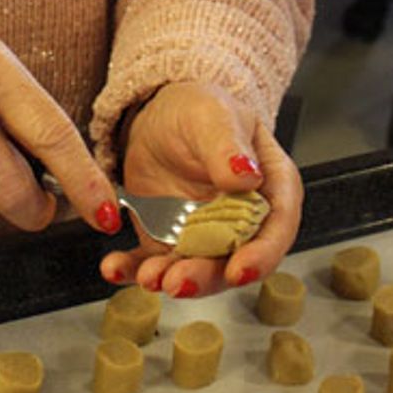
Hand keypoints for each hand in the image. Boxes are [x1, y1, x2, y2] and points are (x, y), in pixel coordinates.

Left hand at [97, 81, 303, 297]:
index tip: (240, 271)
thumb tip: (247, 177)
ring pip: (193, 268)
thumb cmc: (199, 110)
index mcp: (271, 186)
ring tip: (146, 276)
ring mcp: (203, 235)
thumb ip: (229, 147)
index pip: (277, 226)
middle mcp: (242, 220)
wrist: (157, 117)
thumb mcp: (213, 115)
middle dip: (206, 276)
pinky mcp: (167, 242)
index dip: (262, 254)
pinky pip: (151, 262)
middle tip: (179, 282)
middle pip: (233, 258)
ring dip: (169, 278)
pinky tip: (114, 268)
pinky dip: (132, 269)